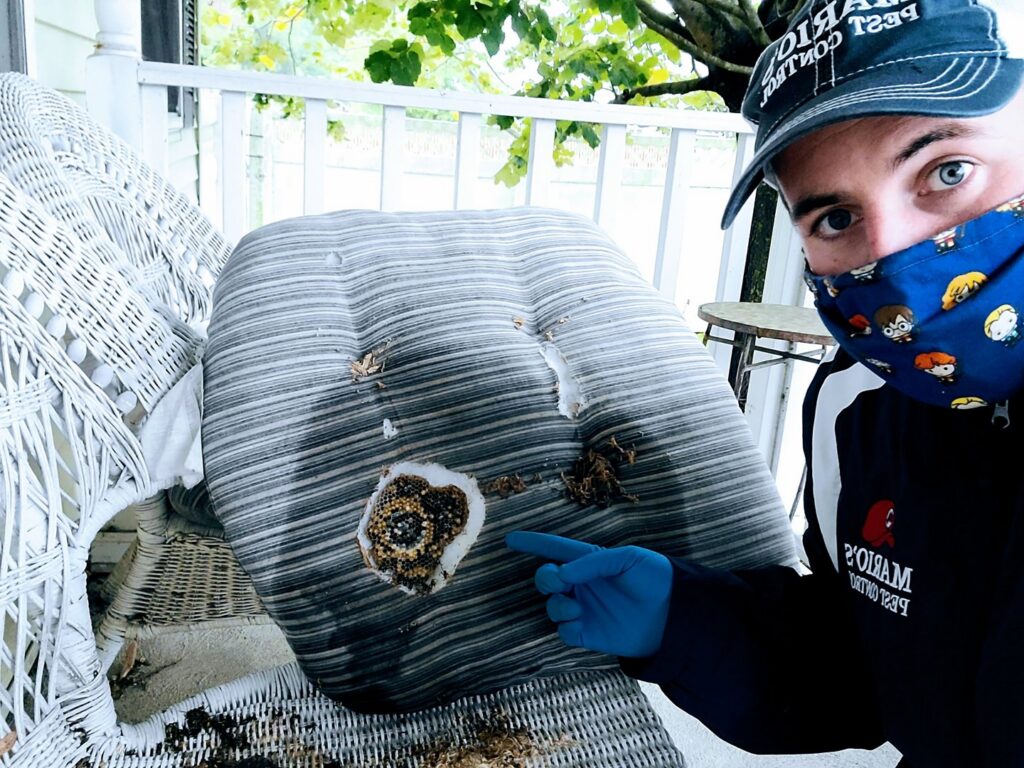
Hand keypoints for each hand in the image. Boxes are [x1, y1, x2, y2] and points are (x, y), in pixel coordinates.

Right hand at [506, 531, 671, 657]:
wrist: (674, 615)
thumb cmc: (655, 578)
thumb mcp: (628, 558)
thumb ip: (593, 563)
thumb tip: (563, 574)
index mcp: (591, 561)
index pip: (556, 549)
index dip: (534, 543)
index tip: (510, 539)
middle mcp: (583, 585)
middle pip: (547, 577)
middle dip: (544, 577)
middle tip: (559, 580)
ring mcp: (585, 609)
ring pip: (552, 606)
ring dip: (557, 604)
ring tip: (575, 607)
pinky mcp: (589, 633)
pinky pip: (564, 631)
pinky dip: (565, 626)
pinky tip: (579, 621)